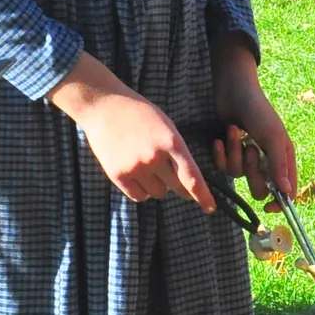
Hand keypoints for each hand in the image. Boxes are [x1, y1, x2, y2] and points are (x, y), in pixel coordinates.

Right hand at [52, 55, 212, 211]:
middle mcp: (155, 157)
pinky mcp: (118, 175)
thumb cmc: (139, 114)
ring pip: (158, 193)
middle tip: (179, 186)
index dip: (203, 196)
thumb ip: (176, 150)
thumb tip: (185, 178)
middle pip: (176, 187)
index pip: (192, 177)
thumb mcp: (165, 125)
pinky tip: (138, 176)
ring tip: (148, 168)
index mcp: (171, 142)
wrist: (104, 106)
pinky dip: (142, 191)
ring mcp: (135, 167)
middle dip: (181, 189)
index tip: (210, 208)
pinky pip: (139, 196)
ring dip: (158, 186)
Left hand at [213, 41, 295, 203]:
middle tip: (250, 151)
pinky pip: (224, 166)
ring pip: (239, 175)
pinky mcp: (230, 152)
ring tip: (234, 131)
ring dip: (234, 153)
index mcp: (283, 157)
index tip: (269, 208)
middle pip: (260, 187)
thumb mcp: (272, 137)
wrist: (233, 91)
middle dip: (251, 171)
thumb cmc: (258, 110)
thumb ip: (279, 165)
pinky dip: (221, 153)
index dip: (280, 202)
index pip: (287, 190)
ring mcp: (247, 157)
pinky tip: (220, 139)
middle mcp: (267, 160)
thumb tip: (287, 192)